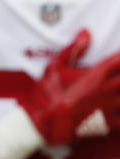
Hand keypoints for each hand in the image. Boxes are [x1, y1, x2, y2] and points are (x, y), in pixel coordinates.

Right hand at [26, 29, 119, 144]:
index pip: (118, 61)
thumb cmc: (48, 94)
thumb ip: (73, 50)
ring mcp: (111, 108)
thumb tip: (86, 34)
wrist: (46, 124)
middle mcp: (107, 90)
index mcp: (95, 75)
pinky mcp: (110, 124)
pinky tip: (119, 106)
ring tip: (119, 88)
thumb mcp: (55, 67)